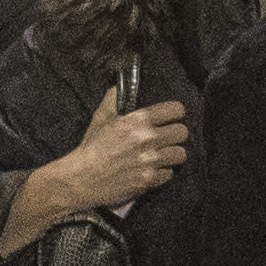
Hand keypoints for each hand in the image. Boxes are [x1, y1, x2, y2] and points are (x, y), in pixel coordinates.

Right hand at [1, 86, 188, 255]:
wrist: (82, 177)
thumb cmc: (91, 146)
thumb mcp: (101, 118)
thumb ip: (114, 100)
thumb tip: (120, 86)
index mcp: (137, 120)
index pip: (176, 110)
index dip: (175, 113)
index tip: (172, 116)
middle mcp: (148, 139)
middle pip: (183, 132)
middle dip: (176, 133)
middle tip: (167, 137)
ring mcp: (150, 160)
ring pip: (181, 154)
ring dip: (172, 153)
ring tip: (162, 154)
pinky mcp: (149, 179)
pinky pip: (169, 173)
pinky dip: (162, 172)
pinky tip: (152, 169)